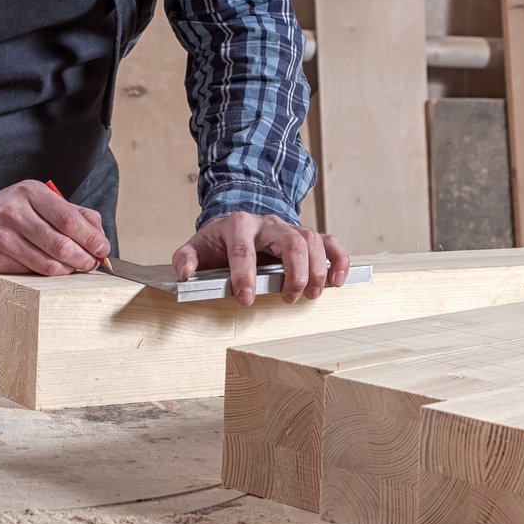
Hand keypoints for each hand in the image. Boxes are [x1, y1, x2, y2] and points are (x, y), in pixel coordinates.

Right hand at [0, 180, 111, 276]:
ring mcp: (1, 237)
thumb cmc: (21, 214)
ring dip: (68, 271)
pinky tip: (50, 270)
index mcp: (31, 192)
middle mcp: (13, 212)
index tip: (102, 249)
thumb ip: (79, 216)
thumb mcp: (46, 203)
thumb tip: (101, 242)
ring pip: (47, 264)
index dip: (90, 238)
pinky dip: (47, 277)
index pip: (67, 218)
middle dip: (83, 259)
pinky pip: (31, 275)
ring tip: (74, 268)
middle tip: (91, 264)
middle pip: (59, 244)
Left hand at [174, 212, 350, 305]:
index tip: (246, 299)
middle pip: (289, 241)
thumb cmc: (219, 241)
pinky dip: (338, 259)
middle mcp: (267, 223)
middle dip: (292, 272)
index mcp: (239, 225)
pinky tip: (338, 280)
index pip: (244, 249)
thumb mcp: (197, 246)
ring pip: (311, 240)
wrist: (236, 224)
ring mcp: (289, 229)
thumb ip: (186, 258)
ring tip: (310, 294)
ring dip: (315, 269)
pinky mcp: (305, 237)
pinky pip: (329, 242)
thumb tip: (185, 273)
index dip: (245, 275)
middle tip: (288, 298)